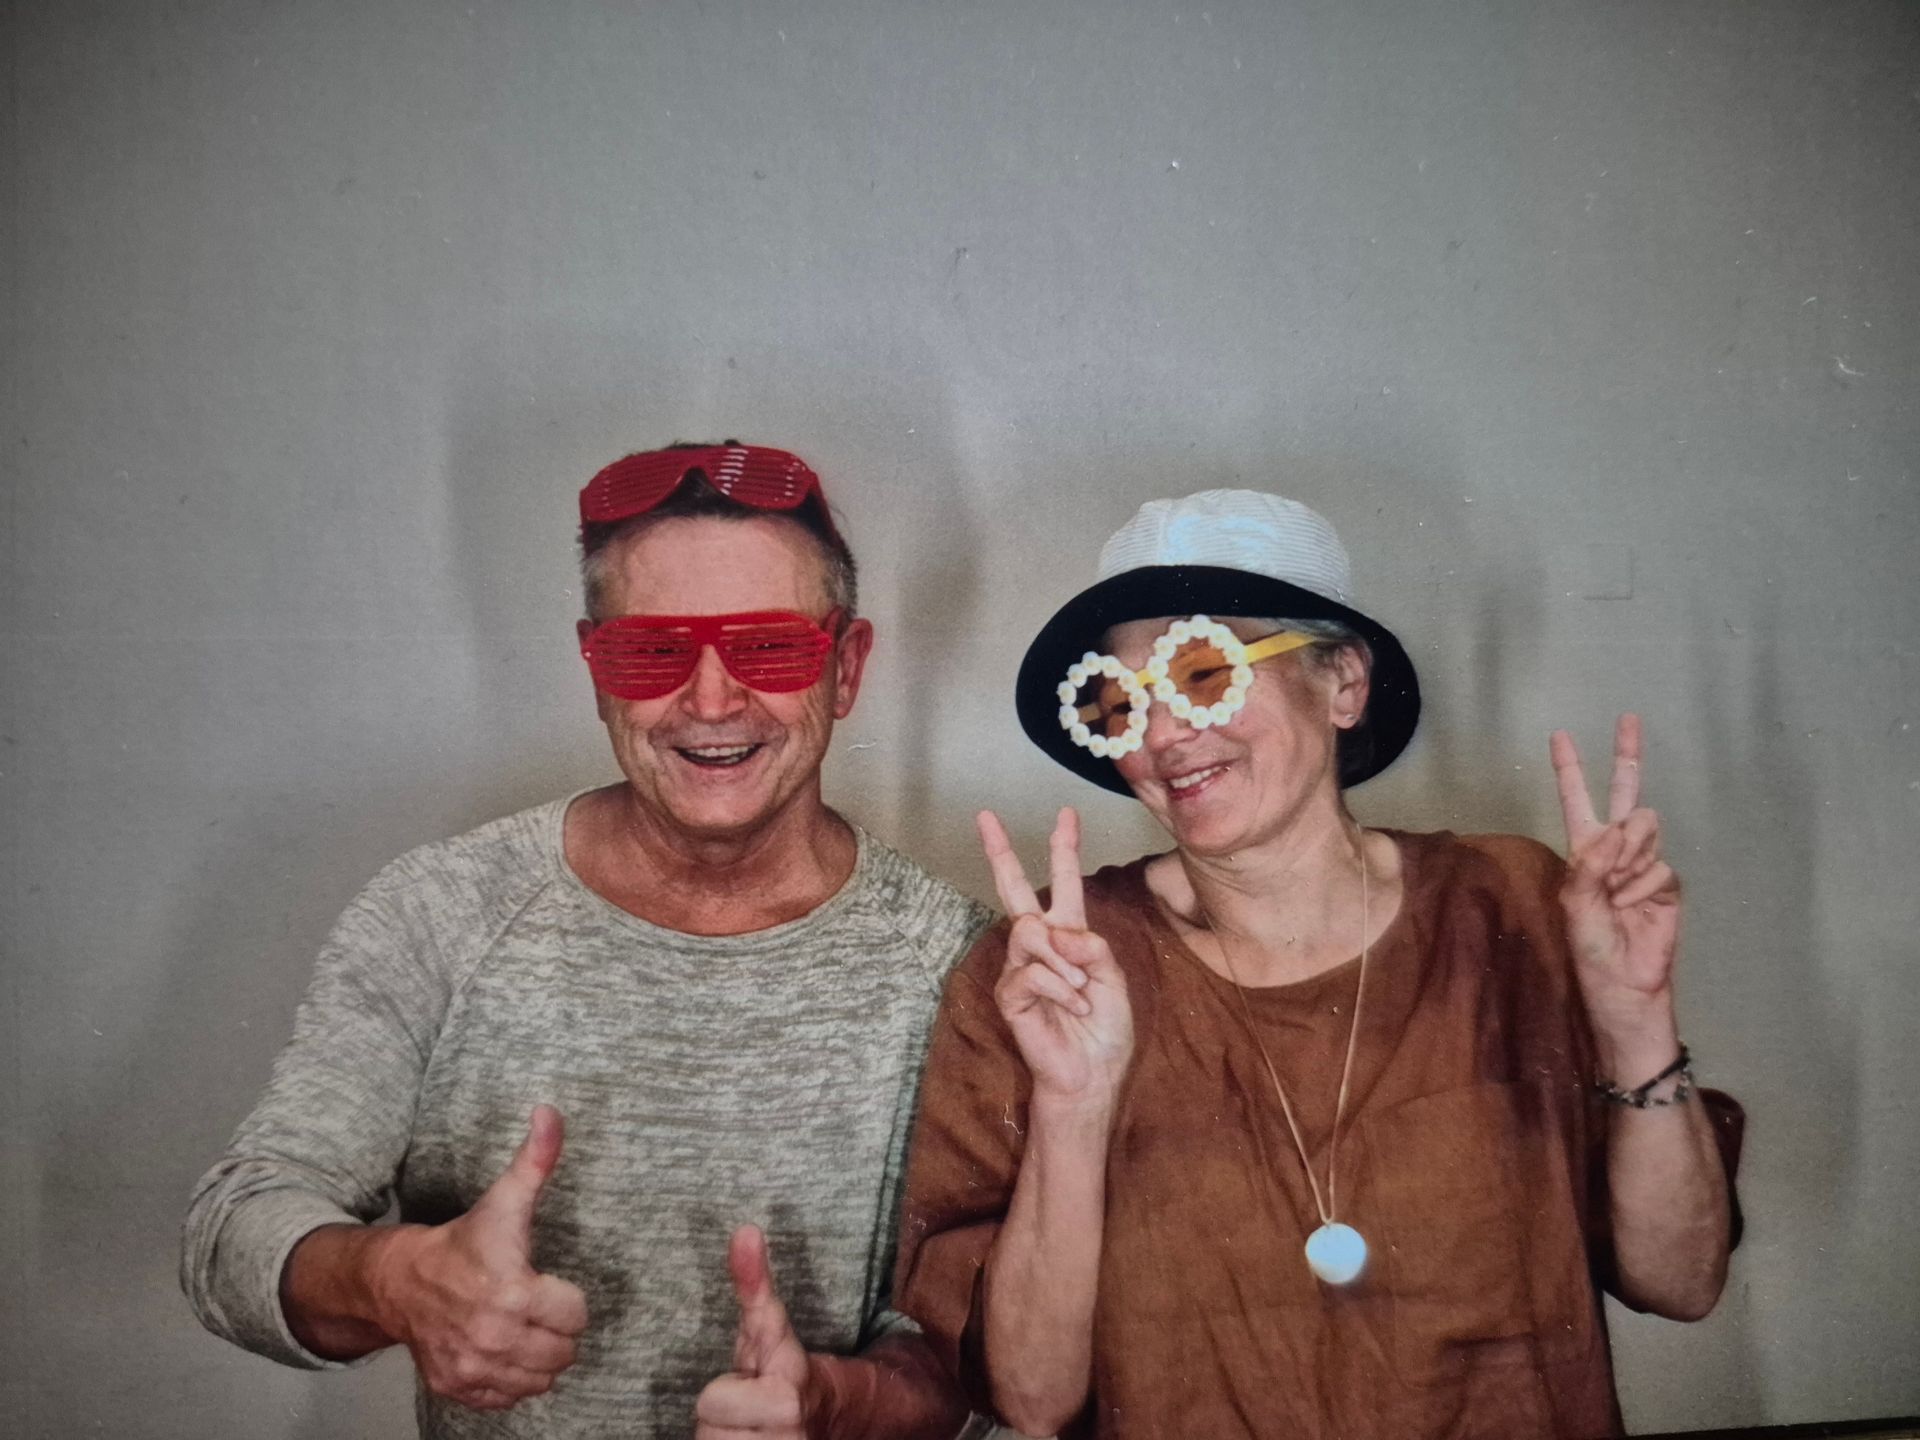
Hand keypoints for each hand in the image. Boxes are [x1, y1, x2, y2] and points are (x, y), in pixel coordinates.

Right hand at [372, 1105, 587, 1409]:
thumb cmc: (460, 1242)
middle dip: (556, 1329)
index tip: (546, 1283)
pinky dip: (511, 1380)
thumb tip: (551, 1112)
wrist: (398, 1281)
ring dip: (538, 1357)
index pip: (576, 1315)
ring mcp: (473, 1367)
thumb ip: (536, 1159)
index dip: (567, 1298)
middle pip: (563, 1352)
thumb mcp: (503, 1199)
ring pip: (541, 1380)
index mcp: (512, 1293)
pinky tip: (500, 1349)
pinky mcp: (458, 1387)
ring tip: (521, 1327)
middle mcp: (493, 1337)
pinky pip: (509, 1399)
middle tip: (534, 1306)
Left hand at [695, 1225, 817, 1438]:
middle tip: (745, 1405)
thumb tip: (745, 1229)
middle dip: (721, 1416)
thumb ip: (754, 1283)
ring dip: (723, 1436)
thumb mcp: (767, 1327)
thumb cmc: (783, 1367)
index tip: (751, 1382)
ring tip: (747, 1425)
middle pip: (706, 1429)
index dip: (725, 1391)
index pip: (712, 1402)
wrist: (824, 1418)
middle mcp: (788, 1438)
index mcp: (786, 1396)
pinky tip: (746, 1439)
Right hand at [978, 807, 1133, 1107]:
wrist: (1093, 1073)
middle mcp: (1041, 944)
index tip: (1066, 814)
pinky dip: (1061, 990)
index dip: (1064, 848)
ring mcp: (1021, 967)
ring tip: (1081, 992)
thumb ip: (1091, 947)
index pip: (1063, 883)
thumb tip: (1054, 931)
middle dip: (1000, 852)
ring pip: (1030, 933)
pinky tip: (1072, 1008)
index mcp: (1070, 935)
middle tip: (985, 817)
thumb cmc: (1105, 1029)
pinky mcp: (1010, 993)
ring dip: (1063, 962)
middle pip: (1013, 889)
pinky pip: (1032, 972)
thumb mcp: (1113, 979)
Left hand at [1550, 714, 1682, 1042]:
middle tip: (1628, 718)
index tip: (1560, 735)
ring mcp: (1644, 863)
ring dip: (1627, 863)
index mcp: (1584, 852)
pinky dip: (1644, 885)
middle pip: (1626, 793)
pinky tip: (1638, 907)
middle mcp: (1615, 851)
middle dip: (1627, 755)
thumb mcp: (1575, 906)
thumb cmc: (1591, 949)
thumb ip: (1591, 865)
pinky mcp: (1668, 882)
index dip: (1570, 769)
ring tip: (1618, 898)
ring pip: (1642, 832)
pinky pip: (1658, 865)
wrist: (1627, 985)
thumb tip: (1620, 829)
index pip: (1578, 801)